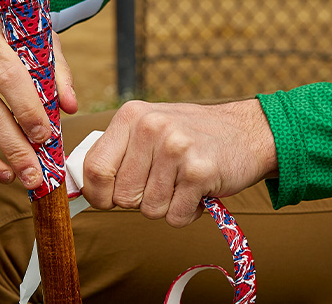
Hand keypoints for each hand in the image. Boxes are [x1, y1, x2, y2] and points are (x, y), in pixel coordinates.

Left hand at [82, 100, 277, 227]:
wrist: (246, 131)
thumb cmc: (191, 135)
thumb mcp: (149, 127)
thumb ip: (118, 152)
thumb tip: (84, 185)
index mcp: (131, 116)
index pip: (95, 167)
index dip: (98, 193)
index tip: (108, 199)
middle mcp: (151, 127)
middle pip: (123, 196)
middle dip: (140, 200)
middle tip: (162, 183)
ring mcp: (176, 148)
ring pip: (149, 210)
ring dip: (166, 206)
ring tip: (182, 183)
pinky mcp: (199, 172)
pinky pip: (175, 217)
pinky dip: (186, 213)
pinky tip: (197, 191)